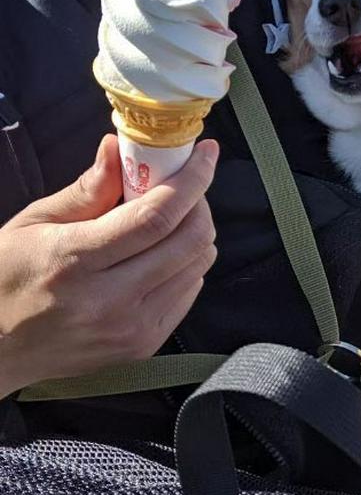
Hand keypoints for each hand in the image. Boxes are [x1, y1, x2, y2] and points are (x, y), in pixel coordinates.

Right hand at [0, 135, 218, 396]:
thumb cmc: (6, 277)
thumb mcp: (34, 224)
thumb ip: (86, 189)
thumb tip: (119, 148)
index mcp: (76, 262)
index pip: (157, 216)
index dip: (192, 180)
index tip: (206, 152)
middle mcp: (111, 301)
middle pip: (190, 241)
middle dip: (200, 202)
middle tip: (184, 185)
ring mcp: (132, 329)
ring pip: (198, 266)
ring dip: (196, 232)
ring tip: (170, 218)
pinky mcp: (144, 346)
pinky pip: (190, 292)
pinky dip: (187, 263)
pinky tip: (162, 253)